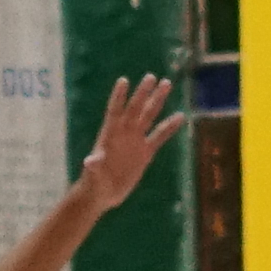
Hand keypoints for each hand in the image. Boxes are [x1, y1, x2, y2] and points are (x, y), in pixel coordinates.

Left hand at [70, 75, 190, 210]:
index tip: (124, 80)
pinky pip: (160, 136)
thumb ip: (93, 167)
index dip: (118, 97)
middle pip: (135, 109)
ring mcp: (135, 141)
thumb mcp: (93, 175)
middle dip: (143, 93)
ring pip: (148, 116)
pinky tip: (180, 116)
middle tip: (152, 76)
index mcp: (109, 135)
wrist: (103, 194)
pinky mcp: (145, 152)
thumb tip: (90, 161)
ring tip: (167, 83)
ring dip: (157, 101)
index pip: (114, 111)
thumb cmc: (94, 183)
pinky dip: (170, 127)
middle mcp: (124, 134)